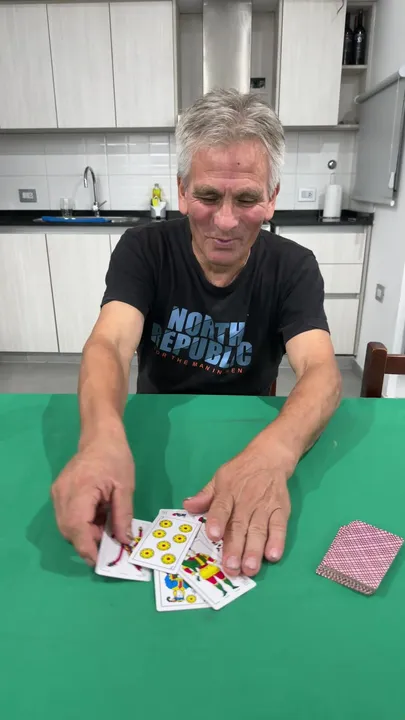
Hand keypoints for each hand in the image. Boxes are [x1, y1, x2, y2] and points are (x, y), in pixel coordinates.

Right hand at [51, 435, 133, 565]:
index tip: (100, 561)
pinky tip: (96, 517)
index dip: (87, 548)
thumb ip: (123, 516)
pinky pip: (66, 517)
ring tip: (105, 527)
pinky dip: (80, 524)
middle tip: (109, 545)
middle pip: (68, 530)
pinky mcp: (57, 492)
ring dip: (84, 534)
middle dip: (87, 543)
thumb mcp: (125, 488)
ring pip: (65, 526)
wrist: (100, 437)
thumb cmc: (116, 458)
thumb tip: (123, 542)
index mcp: (81, 489)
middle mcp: (63, 493)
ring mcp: (57, 492)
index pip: (77, 527)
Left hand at [184, 439, 292, 576]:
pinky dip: (277, 541)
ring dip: (254, 550)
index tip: (214, 536)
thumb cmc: (240, 472)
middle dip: (235, 547)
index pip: (221, 507)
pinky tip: (273, 555)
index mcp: (228, 492)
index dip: (217, 521)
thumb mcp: (219, 478)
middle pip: (240, 525)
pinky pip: (279, 526)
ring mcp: (265, 506)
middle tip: (232, 568)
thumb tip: (187, 506)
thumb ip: (205, 495)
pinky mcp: (281, 510)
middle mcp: (246, 500)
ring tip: (250, 569)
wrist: (269, 457)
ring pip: (259, 530)